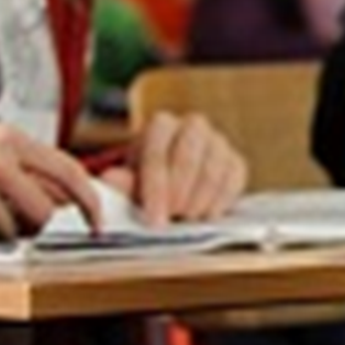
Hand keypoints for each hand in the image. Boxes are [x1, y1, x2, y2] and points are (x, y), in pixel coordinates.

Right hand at [0, 121, 102, 238]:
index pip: (69, 173)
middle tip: (34, 222)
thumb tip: (73, 195)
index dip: (88, 201)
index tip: (96, 220)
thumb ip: (32, 164)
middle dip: (47, 224)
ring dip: (12, 230)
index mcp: (11, 140)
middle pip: (48, 209)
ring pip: (19, 228)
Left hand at [98, 112, 248, 224]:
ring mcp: (218, 141)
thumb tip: (109, 179)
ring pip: (213, 169)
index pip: (157, 152)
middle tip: (171, 219)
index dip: (156, 189)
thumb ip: (122, 183)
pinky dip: (220, 201)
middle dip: (178, 194)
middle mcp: (192, 126)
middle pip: (188, 158)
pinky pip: (233, 180)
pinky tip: (206, 215)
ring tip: (186, 219)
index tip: (154, 220)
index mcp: (160, 125)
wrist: (174, 181)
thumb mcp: (130, 183)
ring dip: (199, 200)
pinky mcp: (235, 160)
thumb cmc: (147, 182)